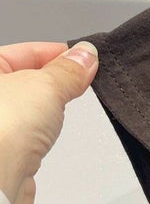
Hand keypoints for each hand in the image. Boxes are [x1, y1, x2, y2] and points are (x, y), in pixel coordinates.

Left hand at [0, 41, 98, 203]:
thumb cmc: (3, 130)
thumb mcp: (46, 85)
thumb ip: (69, 69)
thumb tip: (86, 55)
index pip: (23, 52)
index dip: (57, 54)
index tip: (87, 60)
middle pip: (24, 78)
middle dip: (55, 81)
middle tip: (82, 83)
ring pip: (24, 106)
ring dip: (47, 108)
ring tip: (61, 111)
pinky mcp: (1, 152)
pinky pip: (24, 132)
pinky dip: (40, 132)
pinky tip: (48, 136)